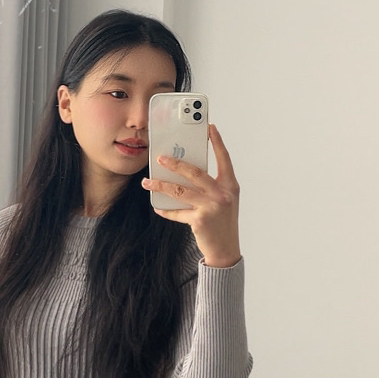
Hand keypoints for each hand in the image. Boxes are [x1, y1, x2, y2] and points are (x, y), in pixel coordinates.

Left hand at [142, 123, 241, 267]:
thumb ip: (210, 186)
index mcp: (230, 186)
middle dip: (175, 163)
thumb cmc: (222, 223)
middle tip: (160, 158)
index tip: (209, 127)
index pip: (224, 159)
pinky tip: (157, 206)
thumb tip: (184, 172)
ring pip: (180, 191)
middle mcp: (223, 194)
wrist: (226, 250)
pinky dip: (165, 210)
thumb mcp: (222, 201)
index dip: (217, 142)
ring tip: (147, 181)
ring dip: (161, 185)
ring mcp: (212, 207)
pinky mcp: (200, 220)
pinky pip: (177, 212)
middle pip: (195, 172)